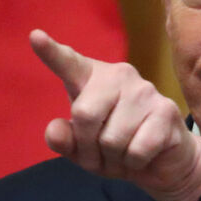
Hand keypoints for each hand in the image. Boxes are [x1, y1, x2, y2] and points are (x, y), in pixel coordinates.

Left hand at [29, 29, 200, 200]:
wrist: (163, 162)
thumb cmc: (116, 148)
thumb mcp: (82, 149)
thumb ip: (64, 140)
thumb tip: (54, 131)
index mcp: (92, 78)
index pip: (69, 63)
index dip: (51, 52)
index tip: (34, 36)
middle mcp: (119, 75)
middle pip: (84, 114)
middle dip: (88, 147)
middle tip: (100, 155)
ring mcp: (145, 90)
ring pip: (111, 139)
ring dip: (113, 159)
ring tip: (124, 154)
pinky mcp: (166, 111)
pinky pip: (135, 151)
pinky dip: (133, 164)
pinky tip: (142, 156)